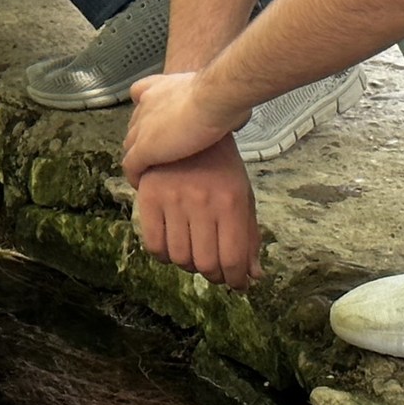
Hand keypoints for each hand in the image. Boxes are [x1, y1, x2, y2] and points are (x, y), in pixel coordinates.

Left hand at [123, 69, 243, 182]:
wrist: (213, 99)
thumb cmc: (223, 95)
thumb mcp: (222, 96)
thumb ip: (221, 107)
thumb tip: (237, 120)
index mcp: (163, 87)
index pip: (140, 93)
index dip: (146, 110)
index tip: (154, 122)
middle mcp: (147, 104)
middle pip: (135, 124)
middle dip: (142, 138)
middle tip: (156, 153)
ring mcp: (142, 127)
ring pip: (130, 145)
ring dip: (138, 158)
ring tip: (148, 171)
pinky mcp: (143, 148)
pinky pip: (130, 166)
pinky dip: (134, 176)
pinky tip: (141, 184)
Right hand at [132, 141, 261, 289]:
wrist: (191, 121)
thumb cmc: (222, 163)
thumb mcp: (244, 196)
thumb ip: (249, 236)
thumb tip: (253, 275)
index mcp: (231, 202)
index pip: (232, 259)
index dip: (235, 280)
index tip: (236, 283)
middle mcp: (202, 203)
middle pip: (205, 263)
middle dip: (214, 275)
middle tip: (216, 271)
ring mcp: (173, 199)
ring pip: (179, 257)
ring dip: (188, 265)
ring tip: (194, 256)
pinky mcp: (149, 195)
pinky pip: (153, 243)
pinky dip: (163, 256)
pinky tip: (172, 249)